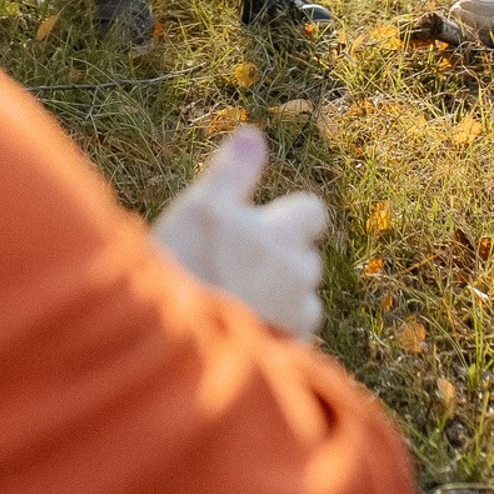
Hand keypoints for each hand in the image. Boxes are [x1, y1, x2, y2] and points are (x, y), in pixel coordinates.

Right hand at [151, 124, 326, 338]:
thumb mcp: (202, 208)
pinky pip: (290, 341)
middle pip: (306, 261)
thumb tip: (253, 134)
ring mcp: (296, 322)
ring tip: (235, 302)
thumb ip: (233, 172)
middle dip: (281, 261)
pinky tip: (238, 335)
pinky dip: (273, 336)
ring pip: (300, 304)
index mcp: (283, 235)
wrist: (180, 351)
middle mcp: (299, 278)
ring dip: (280, 301)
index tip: (263, 221)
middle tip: (235, 264)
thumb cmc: (189, 270)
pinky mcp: (287, 359)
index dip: (291, 215)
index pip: (313, 212)